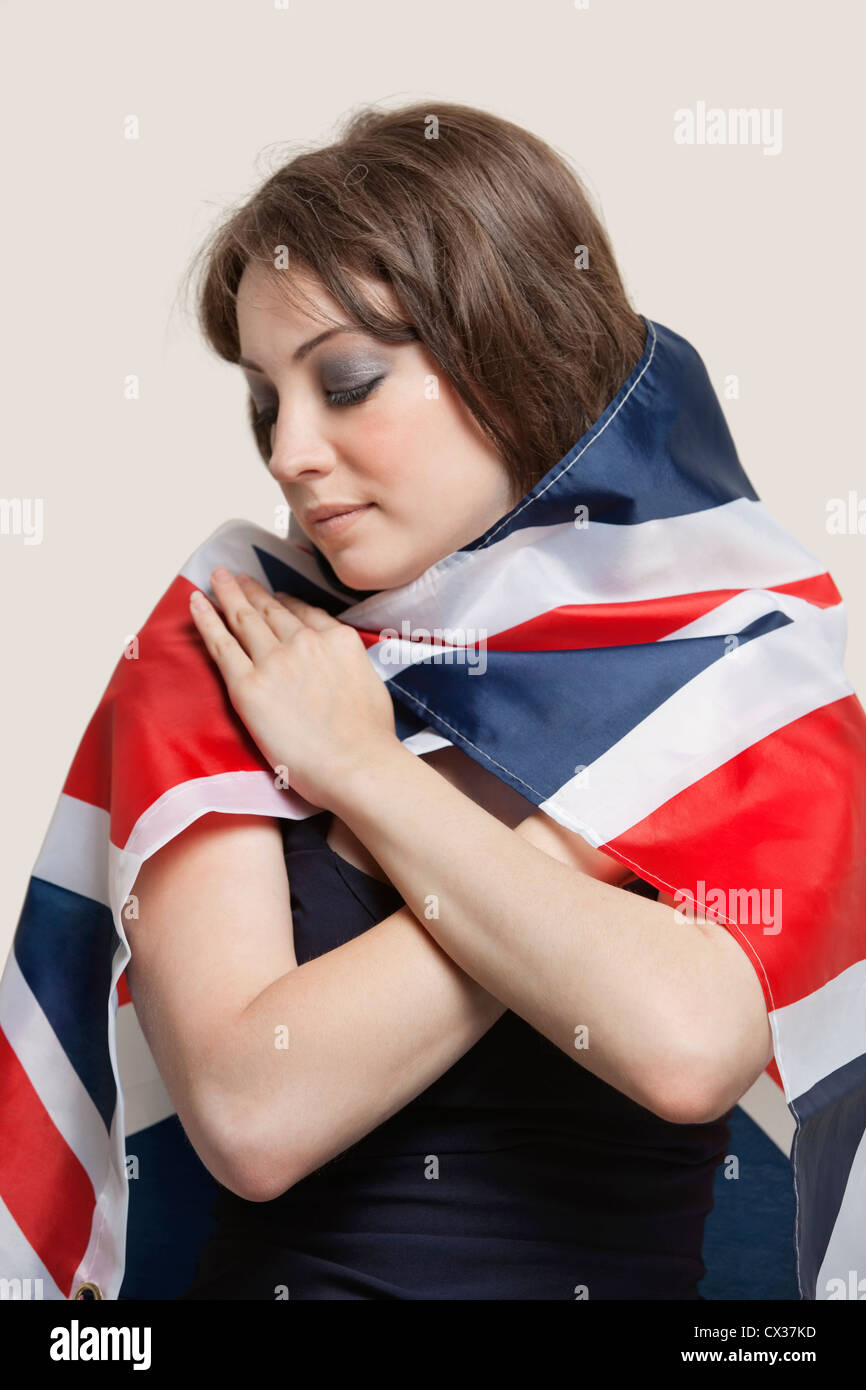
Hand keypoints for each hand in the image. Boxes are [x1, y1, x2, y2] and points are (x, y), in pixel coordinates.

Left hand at [188, 567, 398, 808]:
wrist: (357, 764)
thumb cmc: (370, 739)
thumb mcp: (369, 681)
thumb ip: (347, 662)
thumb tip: (335, 664)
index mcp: (337, 640)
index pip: (304, 613)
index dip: (284, 602)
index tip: (274, 596)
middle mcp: (305, 641)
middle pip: (271, 610)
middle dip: (252, 591)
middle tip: (237, 577)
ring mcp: (274, 661)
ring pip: (244, 618)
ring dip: (229, 594)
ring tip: (218, 578)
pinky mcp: (248, 686)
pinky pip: (221, 644)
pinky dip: (206, 619)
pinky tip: (196, 601)